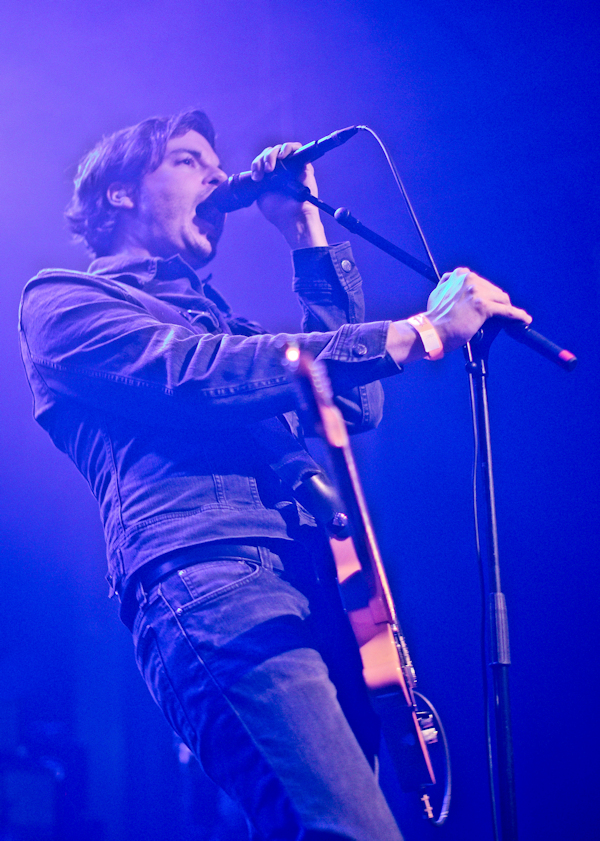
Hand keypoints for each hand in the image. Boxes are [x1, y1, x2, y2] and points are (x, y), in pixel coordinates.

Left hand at [251, 143, 327, 248]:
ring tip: (271, 168)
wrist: (293, 218)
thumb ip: (259, 181)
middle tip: (264, 173)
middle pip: (269, 153)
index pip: (261, 162)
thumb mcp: (261, 195)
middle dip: (262, 160)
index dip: (256, 165)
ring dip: (272, 155)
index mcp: (270, 177)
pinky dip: (288, 148)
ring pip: (280, 149)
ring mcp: (292, 167)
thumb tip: (259, 169)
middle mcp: (281, 170)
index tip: (256, 178)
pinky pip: (296, 148)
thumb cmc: (278, 211)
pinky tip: (282, 157)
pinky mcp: (303, 165)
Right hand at [386, 267, 531, 363]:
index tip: (490, 302)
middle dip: (497, 303)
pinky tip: (524, 320)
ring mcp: (477, 292)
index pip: (482, 283)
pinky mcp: (483, 306)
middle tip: (498, 315)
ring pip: (501, 300)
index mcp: (461, 275)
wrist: (431, 331)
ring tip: (511, 319)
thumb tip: (452, 284)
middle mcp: (470, 280)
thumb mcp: (439, 292)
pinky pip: (506, 311)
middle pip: (494, 290)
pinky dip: (517, 316)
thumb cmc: (435, 317)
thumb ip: (450, 286)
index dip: (488, 294)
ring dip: (506, 310)